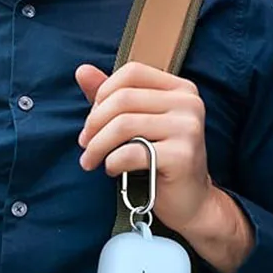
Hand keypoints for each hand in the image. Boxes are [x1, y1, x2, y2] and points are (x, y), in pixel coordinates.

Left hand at [76, 61, 213, 235]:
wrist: (190, 201)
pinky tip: (112, 170)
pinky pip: (131, 152)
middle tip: (85, 144)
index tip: (93, 119)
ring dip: (97, 145)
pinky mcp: (182, 156)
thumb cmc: (159, 159)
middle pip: (123, 98)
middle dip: (94, 123)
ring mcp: (188, 128)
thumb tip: (81, 70)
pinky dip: (112, 162)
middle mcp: (189, 103)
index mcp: (180, 89)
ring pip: (123, 125)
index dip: (104, 93)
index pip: (132, 72)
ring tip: (90, 160)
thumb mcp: (136, 122)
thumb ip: (111, 95)